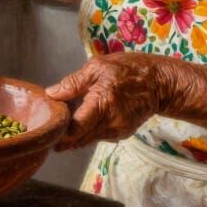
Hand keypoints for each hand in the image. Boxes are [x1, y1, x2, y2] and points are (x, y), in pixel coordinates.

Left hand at [45, 53, 181, 150]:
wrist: (160, 83)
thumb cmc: (128, 70)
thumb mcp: (98, 67)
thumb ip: (73, 83)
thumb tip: (51, 94)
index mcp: (102, 103)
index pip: (75, 129)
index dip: (59, 132)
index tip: (47, 129)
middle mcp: (110, 122)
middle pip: (78, 139)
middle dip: (63, 137)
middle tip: (49, 129)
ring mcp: (117, 131)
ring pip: (87, 140)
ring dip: (74, 135)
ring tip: (64, 123)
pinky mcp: (121, 134)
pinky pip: (98, 136)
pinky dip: (88, 131)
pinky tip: (84, 119)